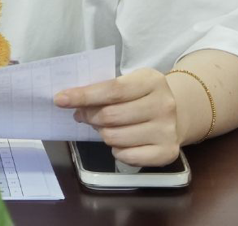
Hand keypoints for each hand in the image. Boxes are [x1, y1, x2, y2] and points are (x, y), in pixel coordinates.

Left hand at [55, 68, 180, 166]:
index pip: (111, 90)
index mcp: (151, 81)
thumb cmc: (141, 96)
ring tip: (103, 127)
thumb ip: (102, 89)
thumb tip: (69, 101)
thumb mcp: (127, 83)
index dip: (83, 96)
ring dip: (101, 133)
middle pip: (110, 116)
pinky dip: (116, 150)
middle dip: (89, 116)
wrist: (178, 113)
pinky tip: (121, 142)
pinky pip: (127, 156)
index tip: (59, 99)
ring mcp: (167, 130)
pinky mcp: (167, 152)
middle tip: (82, 115)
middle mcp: (163, 105)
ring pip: (115, 137)